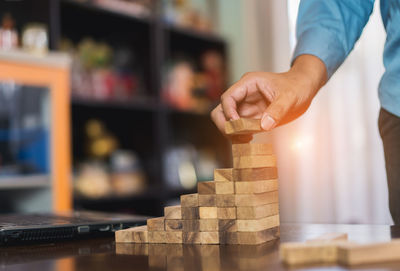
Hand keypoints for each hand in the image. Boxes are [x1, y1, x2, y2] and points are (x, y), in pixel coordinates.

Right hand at [211, 55, 326, 138]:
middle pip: (220, 110)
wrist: (304, 89)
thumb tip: (264, 126)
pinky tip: (249, 139)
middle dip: (225, 125)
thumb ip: (277, 110)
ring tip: (246, 139)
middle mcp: (243, 95)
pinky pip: (237, 127)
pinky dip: (239, 135)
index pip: (227, 98)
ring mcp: (245, 106)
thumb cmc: (297, 86)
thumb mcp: (290, 98)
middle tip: (239, 136)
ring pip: (226, 121)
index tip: (237, 125)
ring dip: (232, 132)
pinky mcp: (250, 116)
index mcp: (248, 84)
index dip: (228, 112)